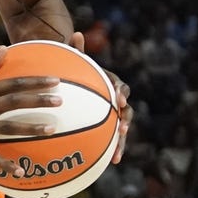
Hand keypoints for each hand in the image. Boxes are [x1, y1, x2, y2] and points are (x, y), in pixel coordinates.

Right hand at [0, 45, 61, 175]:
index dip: (33, 82)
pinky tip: (22, 171)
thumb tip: (5, 48)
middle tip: (60, 100)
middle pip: (13, 102)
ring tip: (51, 129)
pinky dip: (6, 164)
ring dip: (30, 128)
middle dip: (38, 100)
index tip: (54, 81)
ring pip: (8, 127)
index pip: (12, 84)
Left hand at [69, 32, 132, 163]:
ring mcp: (111, 115)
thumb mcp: (72, 60)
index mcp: (110, 83)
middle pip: (126, 111)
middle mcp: (115, 99)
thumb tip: (76, 34)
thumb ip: (75, 50)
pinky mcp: (106, 127)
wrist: (74, 82)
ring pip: (121, 128)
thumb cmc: (72, 70)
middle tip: (122, 129)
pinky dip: (112, 149)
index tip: (119, 99)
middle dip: (125, 122)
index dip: (121, 92)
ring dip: (120, 141)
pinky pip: (111, 139)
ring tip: (116, 153)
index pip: (120, 86)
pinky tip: (110, 163)